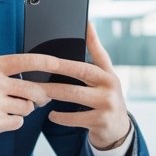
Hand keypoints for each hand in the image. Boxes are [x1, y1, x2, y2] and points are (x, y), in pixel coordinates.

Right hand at [0, 56, 51, 143]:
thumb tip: (30, 74)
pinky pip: (18, 122)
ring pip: (27, 107)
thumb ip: (1, 71)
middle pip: (33, 89)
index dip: (46, 62)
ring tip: (7, 109)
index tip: (59, 64)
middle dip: (41, 96)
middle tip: (40, 99)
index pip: (26, 61)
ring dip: (23, 110)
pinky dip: (13, 122)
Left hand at [40, 24, 132, 150]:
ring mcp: (107, 104)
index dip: (85, 45)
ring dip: (52, 93)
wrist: (118, 129)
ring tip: (37, 91)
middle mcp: (110, 86)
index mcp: (108, 74)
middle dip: (57, 69)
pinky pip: (75, 118)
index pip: (94, 57)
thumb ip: (96, 54)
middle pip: (80, 73)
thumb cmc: (105, 98)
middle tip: (38, 66)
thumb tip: (88, 26)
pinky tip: (51, 114)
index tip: (71, 36)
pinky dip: (60, 116)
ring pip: (74, 95)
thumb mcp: (105, 77)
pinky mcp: (101, 121)